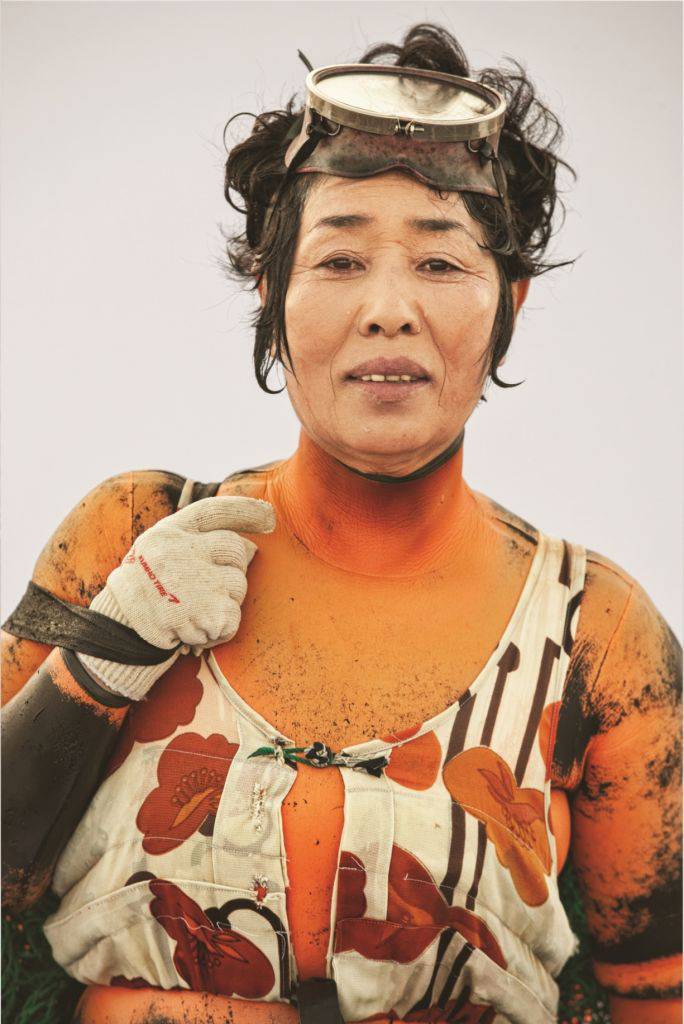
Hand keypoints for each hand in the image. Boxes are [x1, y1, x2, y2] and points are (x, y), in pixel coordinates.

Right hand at [77, 495, 275, 699]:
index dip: (246, 510)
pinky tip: (196, 631)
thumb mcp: (158, 555)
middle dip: (233, 571)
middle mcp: (180, 550)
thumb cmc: (142, 595)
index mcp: (168, 533)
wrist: (115, 635)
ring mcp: (194, 580)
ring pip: (240, 585)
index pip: (215, 511)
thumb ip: (197, 544)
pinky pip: (233, 617)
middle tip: (207, 592)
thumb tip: (252, 548)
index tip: (270, 518)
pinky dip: (221, 630)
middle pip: (237, 550)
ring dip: (225, 604)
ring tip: (193, 614)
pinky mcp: (205, 611)